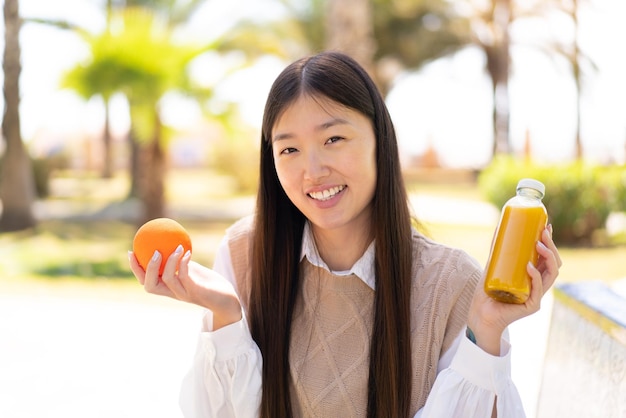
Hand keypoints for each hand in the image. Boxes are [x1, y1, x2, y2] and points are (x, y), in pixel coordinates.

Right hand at [128, 246, 241, 329]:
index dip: (135, 269)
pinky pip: (185, 276)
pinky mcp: (196, 292)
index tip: (131, 252)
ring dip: (169, 261)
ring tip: (175, 247)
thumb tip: (171, 241)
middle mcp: (173, 293)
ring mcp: (184, 294)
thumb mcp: (191, 269)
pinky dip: (183, 262)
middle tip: (152, 251)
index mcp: (168, 288)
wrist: (227, 299)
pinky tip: (187, 251)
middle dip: (146, 269)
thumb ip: (180, 262)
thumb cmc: (208, 283)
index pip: (145, 282)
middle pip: (150, 286)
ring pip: (167, 279)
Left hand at [468, 225, 561, 354]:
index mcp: (534, 276)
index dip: (550, 243)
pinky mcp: (531, 306)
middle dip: (551, 246)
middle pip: (554, 264)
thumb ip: (497, 251)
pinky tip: (530, 267)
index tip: (546, 226)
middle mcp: (539, 285)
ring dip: (548, 257)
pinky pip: (537, 290)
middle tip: (543, 232)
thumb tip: (499, 227)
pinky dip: (535, 277)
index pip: (548, 258)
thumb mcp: (493, 266)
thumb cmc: (487, 291)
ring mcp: (537, 296)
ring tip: (538, 244)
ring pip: (551, 275)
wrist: (480, 314)